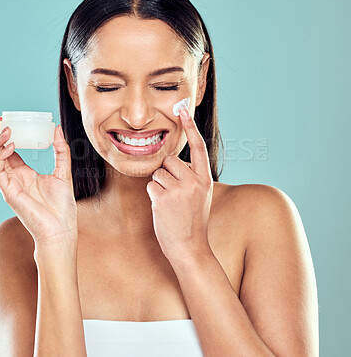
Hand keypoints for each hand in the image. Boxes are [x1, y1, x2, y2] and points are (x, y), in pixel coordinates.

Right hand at [0, 114, 77, 245]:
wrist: (61, 228)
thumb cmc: (62, 205)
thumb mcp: (63, 172)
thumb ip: (60, 151)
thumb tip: (57, 129)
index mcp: (25, 173)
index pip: (10, 150)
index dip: (6, 135)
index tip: (8, 119)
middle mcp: (14, 178)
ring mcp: (9, 185)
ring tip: (4, 128)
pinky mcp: (8, 192)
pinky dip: (0, 157)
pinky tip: (10, 146)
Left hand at [146, 106, 213, 262]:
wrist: (190, 247)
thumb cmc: (192, 220)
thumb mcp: (201, 195)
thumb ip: (192, 176)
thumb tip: (174, 161)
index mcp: (205, 179)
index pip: (198, 147)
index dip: (190, 127)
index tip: (182, 109)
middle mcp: (194, 181)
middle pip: (170, 160)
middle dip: (167, 173)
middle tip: (175, 194)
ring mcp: (179, 190)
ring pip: (158, 172)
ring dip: (159, 186)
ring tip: (170, 203)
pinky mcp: (163, 198)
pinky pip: (150, 185)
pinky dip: (153, 195)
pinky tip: (163, 208)